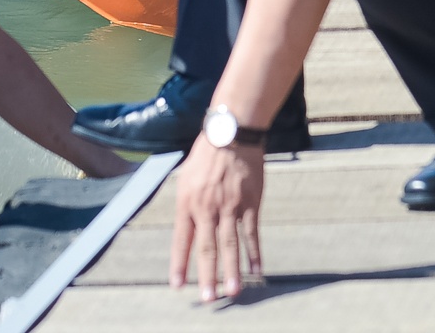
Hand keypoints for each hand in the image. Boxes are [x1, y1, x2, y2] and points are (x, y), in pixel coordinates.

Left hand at [170, 138, 265, 302]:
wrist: (231, 134)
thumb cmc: (205, 156)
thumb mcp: (186, 178)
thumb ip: (187, 206)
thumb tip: (187, 231)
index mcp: (187, 202)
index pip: (182, 239)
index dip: (180, 263)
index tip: (177, 285)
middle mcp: (207, 207)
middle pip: (207, 247)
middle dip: (206, 275)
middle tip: (208, 299)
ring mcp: (229, 206)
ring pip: (230, 244)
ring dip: (231, 270)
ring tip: (232, 292)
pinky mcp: (250, 204)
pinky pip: (252, 233)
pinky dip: (254, 253)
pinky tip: (256, 270)